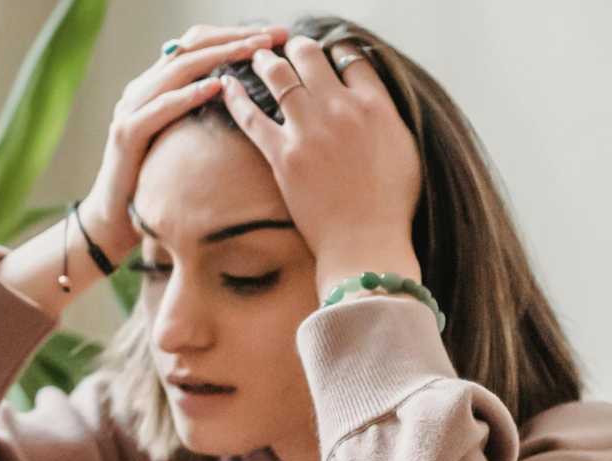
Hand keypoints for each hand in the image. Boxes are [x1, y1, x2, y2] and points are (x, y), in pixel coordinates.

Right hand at [81, 23, 290, 258]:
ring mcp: (130, 109)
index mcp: (155, 86)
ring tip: (253, 52)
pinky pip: (160, 108)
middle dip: (235, 39)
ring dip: (219, 57)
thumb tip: (251, 99)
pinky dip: (188, 95)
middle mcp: (141, 90)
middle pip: (190, 48)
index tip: (275, 37)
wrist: (114, 218)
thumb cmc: (155, 181)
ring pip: (178, 70)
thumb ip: (204, 113)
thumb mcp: (184, 139)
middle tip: (271, 37)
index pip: (197, 45)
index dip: (236, 35)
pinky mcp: (126, 135)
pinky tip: (216, 87)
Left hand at [217, 36, 420, 272]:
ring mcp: (309, 130)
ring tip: (258, 57)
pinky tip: (226, 85)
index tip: (327, 56)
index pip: (352, 59)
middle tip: (288, 48)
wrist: (364, 241)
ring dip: (266, 62)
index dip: (336, 53)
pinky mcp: (282, 155)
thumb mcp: (405, 150)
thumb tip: (374, 103)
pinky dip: (235, 97)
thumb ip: (387, 118)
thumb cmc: (390, 205)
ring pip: (280, 77)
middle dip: (297, 48)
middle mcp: (341, 109)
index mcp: (376, 106)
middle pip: (312, 58)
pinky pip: (251, 116)